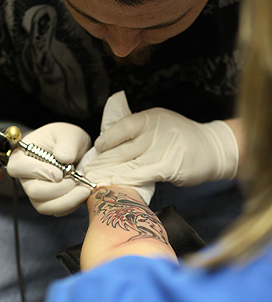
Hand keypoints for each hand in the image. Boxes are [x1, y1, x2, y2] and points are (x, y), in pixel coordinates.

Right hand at [7, 123, 91, 215]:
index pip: (17, 168)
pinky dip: (73, 204)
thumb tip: (63, 158)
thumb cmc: (66, 139)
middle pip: (34, 191)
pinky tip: (82, 192)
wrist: (76, 151)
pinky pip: (57, 211)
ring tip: (84, 188)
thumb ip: (66, 143)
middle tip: (77, 180)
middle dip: (59, 189)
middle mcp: (27, 177)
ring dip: (68, 200)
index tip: (59, 172)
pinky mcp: (50, 202)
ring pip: (45, 206)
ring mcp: (37, 192)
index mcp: (23, 156)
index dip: (37, 172)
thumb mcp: (68, 134)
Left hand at [83, 108, 238, 186]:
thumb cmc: (182, 138)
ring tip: (96, 180)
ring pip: (131, 163)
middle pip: (124, 147)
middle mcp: (156, 131)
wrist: (213, 148)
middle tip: (88, 170)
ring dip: (111, 173)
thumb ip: (140, 133)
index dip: (108, 138)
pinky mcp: (170, 166)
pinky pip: (144, 174)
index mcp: (152, 118)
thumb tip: (111, 144)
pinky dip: (129, 180)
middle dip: (104, 161)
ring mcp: (164, 149)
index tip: (97, 149)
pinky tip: (117, 184)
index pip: (124, 126)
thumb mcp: (162, 126)